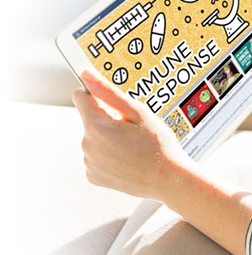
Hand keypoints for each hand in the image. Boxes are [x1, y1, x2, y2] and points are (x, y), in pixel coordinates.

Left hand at [72, 70, 190, 200]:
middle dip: (108, 119)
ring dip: (108, 138)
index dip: (98, 96)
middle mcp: (87, 144)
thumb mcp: (138, 112)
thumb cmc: (159, 146)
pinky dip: (108, 155)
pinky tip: (127, 158)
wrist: (169, 180)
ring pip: (94, 138)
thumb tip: (87, 74)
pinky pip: (96, 157)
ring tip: (134, 146)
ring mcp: (89, 162)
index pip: (81, 96)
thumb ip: (108, 92)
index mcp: (97, 126)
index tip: (115, 104)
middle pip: (90, 119)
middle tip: (133, 129)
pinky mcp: (94, 175)